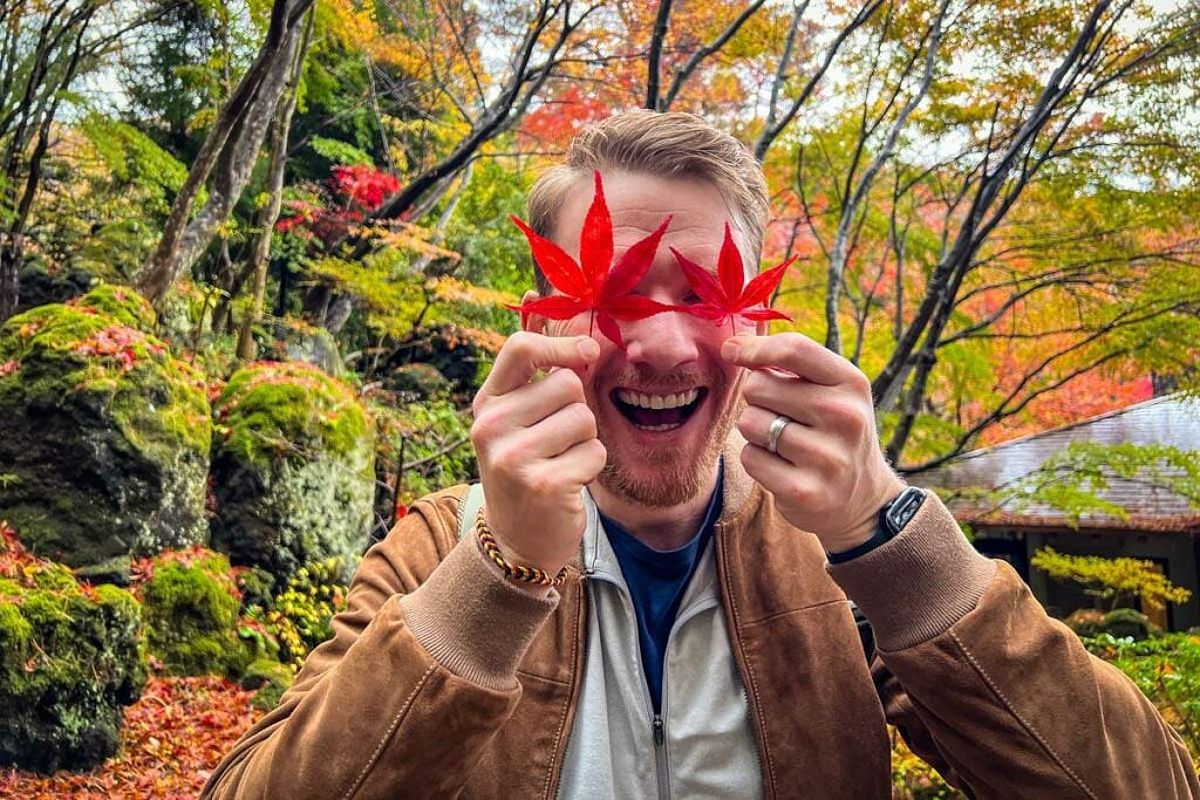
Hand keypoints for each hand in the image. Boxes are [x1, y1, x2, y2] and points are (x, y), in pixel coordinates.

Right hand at [471, 332, 606, 577]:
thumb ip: (530, 362)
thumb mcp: (517, 413)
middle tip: (557, 441)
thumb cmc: (526, 466)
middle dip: (578, 411)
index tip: (585, 356)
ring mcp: (513, 457)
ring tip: (561, 462)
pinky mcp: (543, 484)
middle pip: (568, 385)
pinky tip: (568, 483)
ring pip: (585, 419)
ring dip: (586, 441)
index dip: (562, 345)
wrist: (517, 540)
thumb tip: (533, 295)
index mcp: (487, 403)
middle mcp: (491, 426)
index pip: (522, 347)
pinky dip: (591, 468)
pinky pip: (595, 452)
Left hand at [722, 333, 905, 553]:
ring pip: (750, 422)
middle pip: (759, 386)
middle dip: (757, 398)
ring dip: (756, 431)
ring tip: (783, 443)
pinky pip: (750, 457)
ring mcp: (828, 457)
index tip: (731, 351)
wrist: (863, 498)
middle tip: (781, 415)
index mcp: (851, 383)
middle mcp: (845, 417)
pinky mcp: (805, 491)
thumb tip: (731, 347)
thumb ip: (788, 364)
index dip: (753, 348)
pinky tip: (782, 467)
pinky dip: (756, 460)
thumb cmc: (831, 431)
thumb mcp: (830, 390)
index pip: (793, 349)